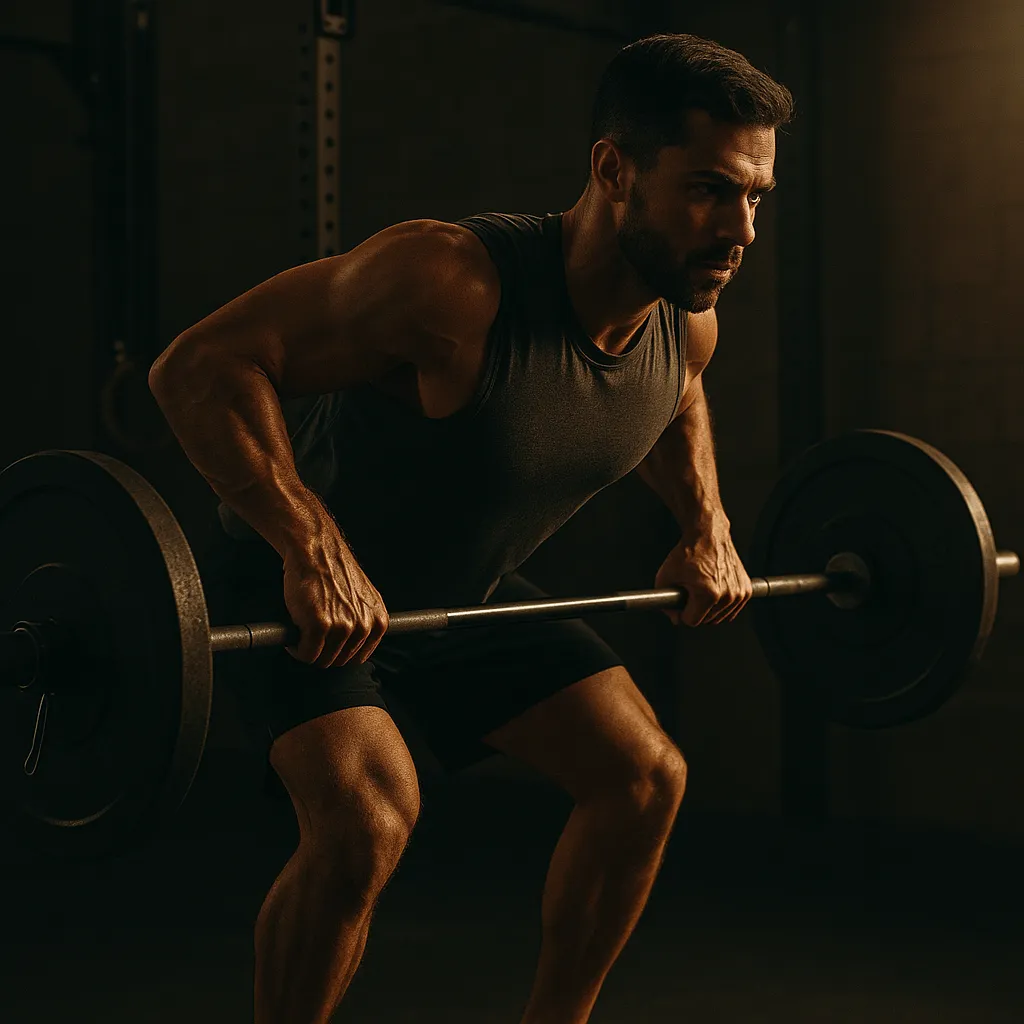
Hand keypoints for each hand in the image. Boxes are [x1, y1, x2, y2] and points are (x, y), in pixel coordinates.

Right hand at [280, 516, 388, 667]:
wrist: (316, 551)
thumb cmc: (333, 571)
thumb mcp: (361, 598)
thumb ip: (362, 621)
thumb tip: (352, 644)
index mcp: (378, 621)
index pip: (359, 657)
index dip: (339, 654)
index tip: (327, 647)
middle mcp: (363, 626)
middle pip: (339, 661)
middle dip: (322, 652)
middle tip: (310, 639)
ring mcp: (342, 627)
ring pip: (322, 660)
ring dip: (308, 651)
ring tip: (301, 636)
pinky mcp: (319, 625)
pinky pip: (306, 654)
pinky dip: (296, 650)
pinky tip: (293, 638)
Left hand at [655, 519, 752, 626]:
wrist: (708, 534)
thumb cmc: (689, 552)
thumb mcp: (665, 577)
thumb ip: (665, 603)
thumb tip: (676, 620)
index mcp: (709, 594)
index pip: (692, 621)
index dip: (681, 613)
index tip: (680, 602)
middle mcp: (727, 595)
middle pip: (707, 621)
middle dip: (695, 611)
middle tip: (689, 594)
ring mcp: (739, 593)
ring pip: (720, 617)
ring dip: (709, 609)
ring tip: (700, 591)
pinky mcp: (746, 590)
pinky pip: (731, 610)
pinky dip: (722, 605)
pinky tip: (713, 591)